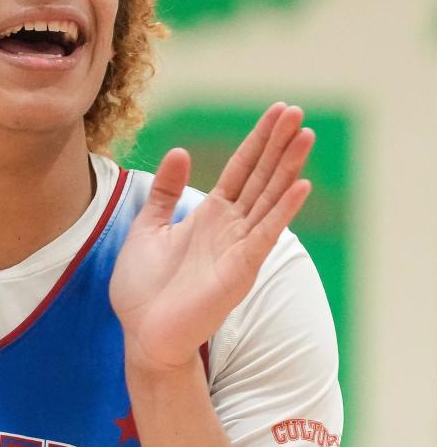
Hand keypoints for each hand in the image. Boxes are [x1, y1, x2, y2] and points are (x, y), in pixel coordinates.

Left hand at [109, 103, 313, 374]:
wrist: (142, 335)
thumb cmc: (143, 290)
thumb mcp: (147, 228)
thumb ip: (164, 193)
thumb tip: (180, 152)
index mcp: (209, 217)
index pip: (241, 169)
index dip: (258, 140)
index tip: (278, 111)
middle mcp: (230, 228)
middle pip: (260, 177)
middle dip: (277, 144)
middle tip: (296, 111)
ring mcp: (238, 248)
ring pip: (269, 199)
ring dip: (287, 168)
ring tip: (305, 136)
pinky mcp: (240, 270)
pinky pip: (265, 235)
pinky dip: (282, 210)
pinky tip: (301, 186)